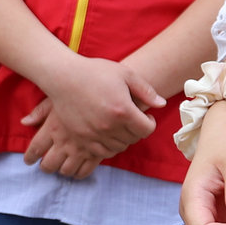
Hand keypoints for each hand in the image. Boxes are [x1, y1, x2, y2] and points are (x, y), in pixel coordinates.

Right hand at [20, 57, 161, 170]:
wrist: (63, 77)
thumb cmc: (95, 72)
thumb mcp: (125, 74)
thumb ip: (146, 90)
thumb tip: (162, 104)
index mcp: (123, 110)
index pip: (147, 129)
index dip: (150, 123)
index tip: (145, 116)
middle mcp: (109, 125)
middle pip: (133, 139)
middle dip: (137, 130)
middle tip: (132, 119)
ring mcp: (94, 134)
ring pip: (119, 147)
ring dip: (123, 139)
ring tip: (120, 126)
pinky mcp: (82, 138)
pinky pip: (101, 152)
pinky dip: (108, 146)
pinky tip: (107, 134)